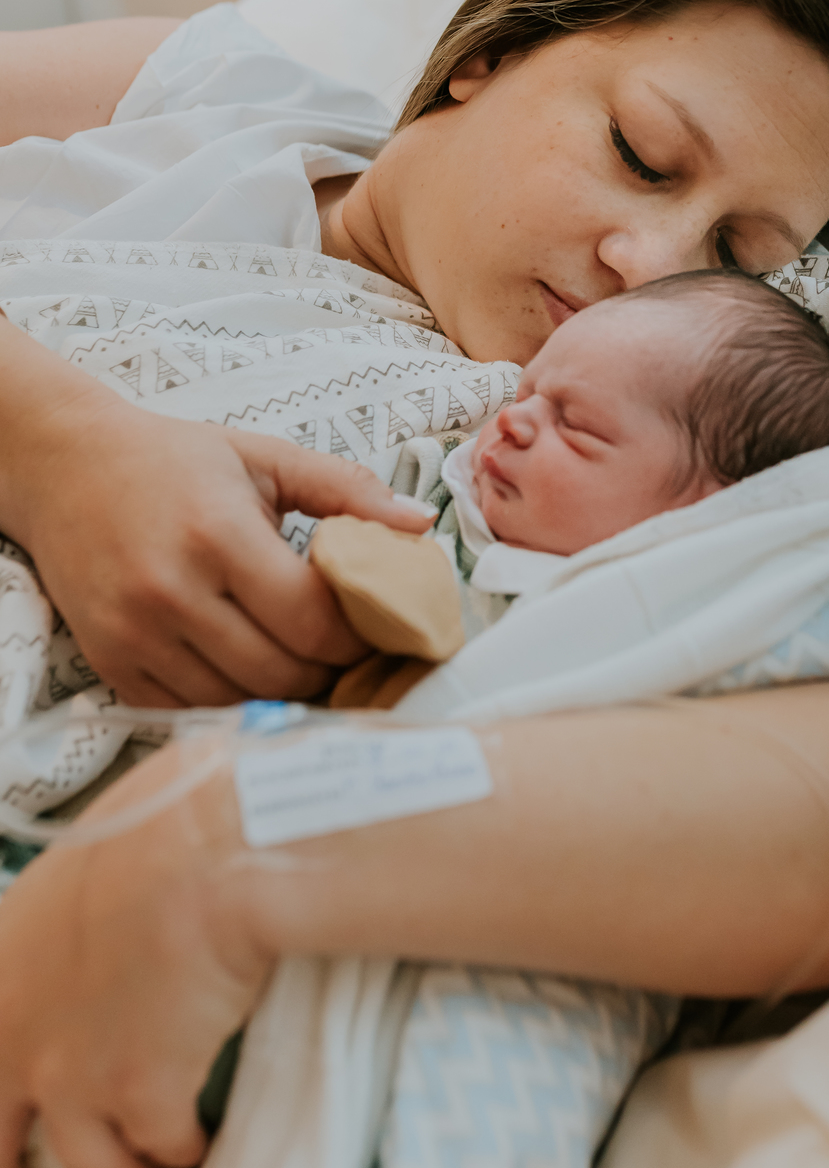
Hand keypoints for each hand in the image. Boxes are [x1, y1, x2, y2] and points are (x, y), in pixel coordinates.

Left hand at [0, 740, 265, 1167]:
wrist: (206, 853)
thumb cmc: (157, 826)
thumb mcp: (82, 868)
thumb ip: (70, 922)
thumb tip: (100, 930)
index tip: (3, 1134)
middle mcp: (17, 1036)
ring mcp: (77, 1075)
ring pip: (90, 1164)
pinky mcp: (144, 1096)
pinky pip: (161, 1148)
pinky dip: (179, 1153)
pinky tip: (195, 1147)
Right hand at [14, 389, 434, 706]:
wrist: (67, 468)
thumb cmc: (176, 461)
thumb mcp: (265, 457)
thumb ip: (347, 488)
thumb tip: (421, 523)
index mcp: (219, 534)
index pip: (312, 620)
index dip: (359, 633)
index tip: (377, 623)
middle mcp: (172, 592)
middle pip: (282, 670)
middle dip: (330, 668)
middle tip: (349, 649)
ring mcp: (135, 635)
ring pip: (239, 700)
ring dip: (284, 689)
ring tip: (305, 660)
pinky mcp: (110, 663)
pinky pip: (188, 710)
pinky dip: (230, 699)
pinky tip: (250, 667)